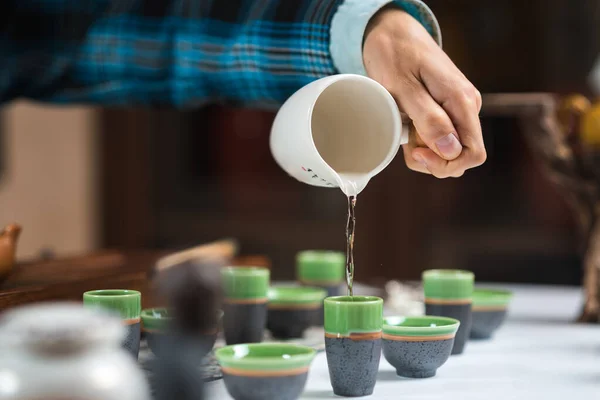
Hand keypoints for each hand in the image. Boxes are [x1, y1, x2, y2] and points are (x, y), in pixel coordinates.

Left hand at [363, 7, 485, 177]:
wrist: (393, 33)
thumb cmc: (395, 56)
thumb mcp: (404, 88)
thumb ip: (428, 118)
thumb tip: (450, 150)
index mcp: (462, 101)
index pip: (473, 154)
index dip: (445, 164)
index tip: (415, 152)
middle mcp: (467, 107)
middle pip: (460, 157)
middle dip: (431, 160)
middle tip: (405, 139)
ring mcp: (459, 109)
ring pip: (449, 151)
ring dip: (425, 151)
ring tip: (405, 128)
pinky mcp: (448, 110)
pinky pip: (441, 139)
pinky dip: (422, 141)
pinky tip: (408, 126)